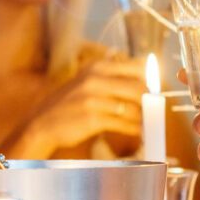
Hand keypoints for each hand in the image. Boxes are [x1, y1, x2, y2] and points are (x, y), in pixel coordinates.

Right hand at [14, 57, 144, 156]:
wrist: (42, 123)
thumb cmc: (70, 103)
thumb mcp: (87, 81)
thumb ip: (112, 78)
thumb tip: (144, 82)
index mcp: (97, 66)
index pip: (137, 67)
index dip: (151, 80)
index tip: (156, 90)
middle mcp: (95, 79)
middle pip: (138, 87)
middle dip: (150, 101)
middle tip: (155, 109)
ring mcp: (94, 99)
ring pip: (133, 108)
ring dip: (144, 118)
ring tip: (148, 123)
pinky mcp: (93, 119)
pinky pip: (124, 124)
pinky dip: (135, 129)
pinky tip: (138, 132)